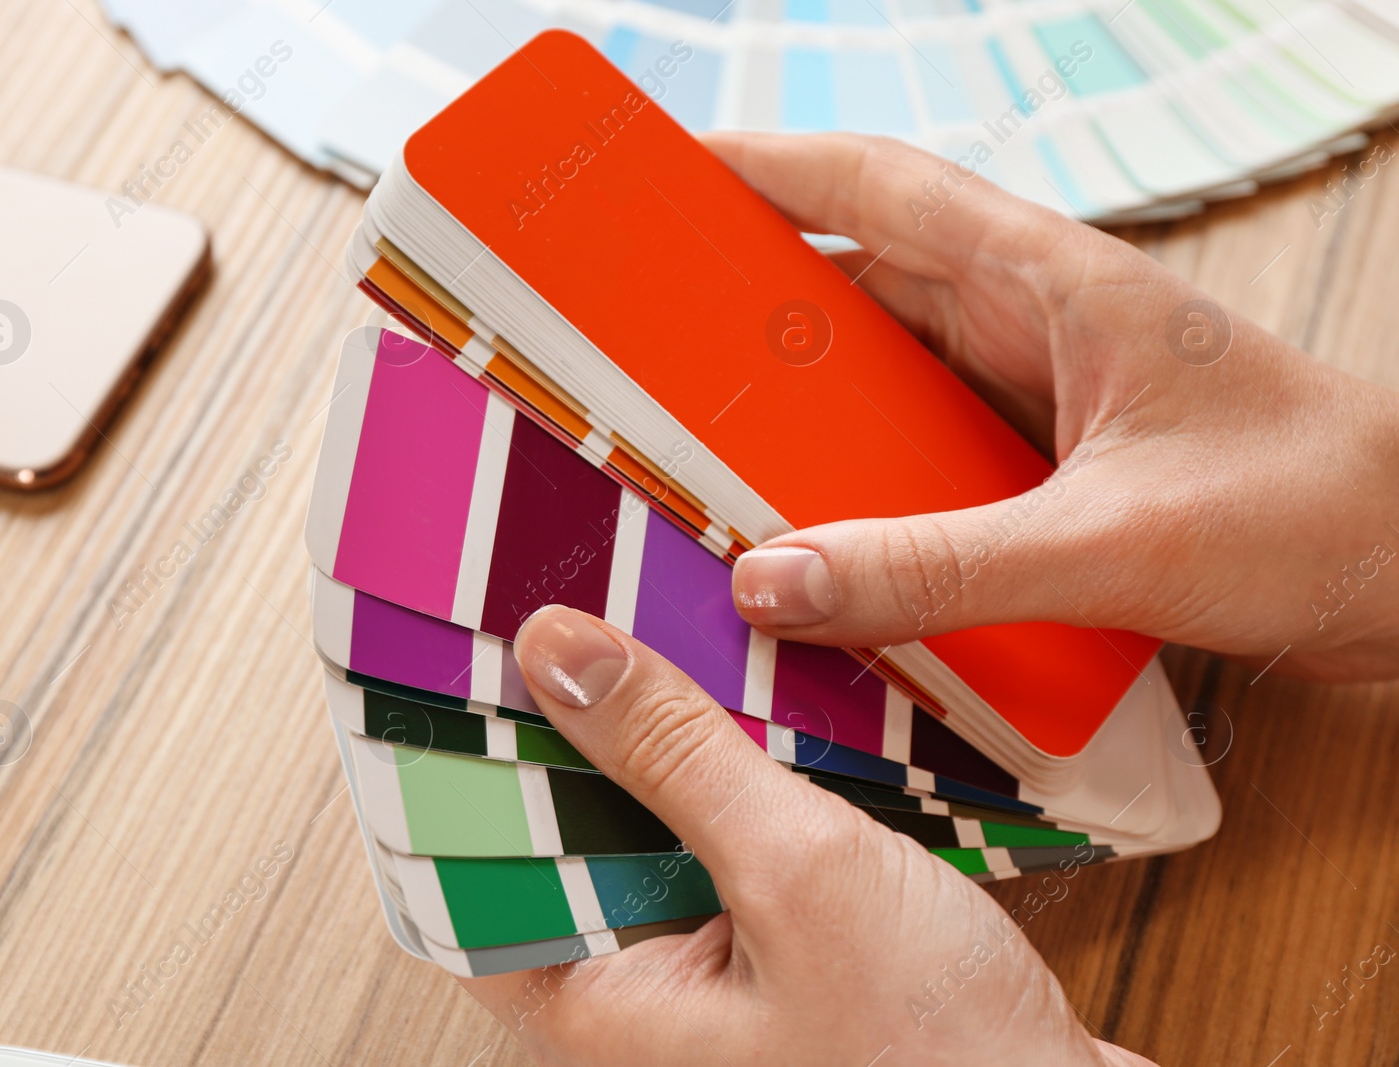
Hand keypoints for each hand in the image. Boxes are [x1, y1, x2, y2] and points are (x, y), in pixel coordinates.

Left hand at [459, 605, 1155, 1065]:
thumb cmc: (940, 1057)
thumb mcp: (798, 873)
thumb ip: (673, 756)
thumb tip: (559, 653)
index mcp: (594, 1004)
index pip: (462, 872)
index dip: (445, 769)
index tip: (448, 665)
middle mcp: (633, 994)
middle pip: (553, 836)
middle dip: (561, 728)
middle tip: (564, 614)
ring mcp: (702, 975)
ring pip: (641, 830)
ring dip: (653, 742)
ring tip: (650, 629)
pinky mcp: (768, 952)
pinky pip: (715, 844)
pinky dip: (723, 776)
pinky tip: (748, 706)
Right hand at [704, 132, 1398, 682]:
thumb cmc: (1318, 514)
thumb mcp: (1111, 542)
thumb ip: (935, 567)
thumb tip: (773, 580)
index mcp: (1054, 277)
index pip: (877, 189)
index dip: (759, 169)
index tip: (657, 172)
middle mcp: (1036, 317)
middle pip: (859, 278)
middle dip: (748, 296)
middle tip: (639, 333)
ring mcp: (1041, 389)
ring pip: (886, 369)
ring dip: (801, 397)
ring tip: (694, 432)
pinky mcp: (1051, 461)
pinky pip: (923, 449)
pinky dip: (858, 473)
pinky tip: (807, 521)